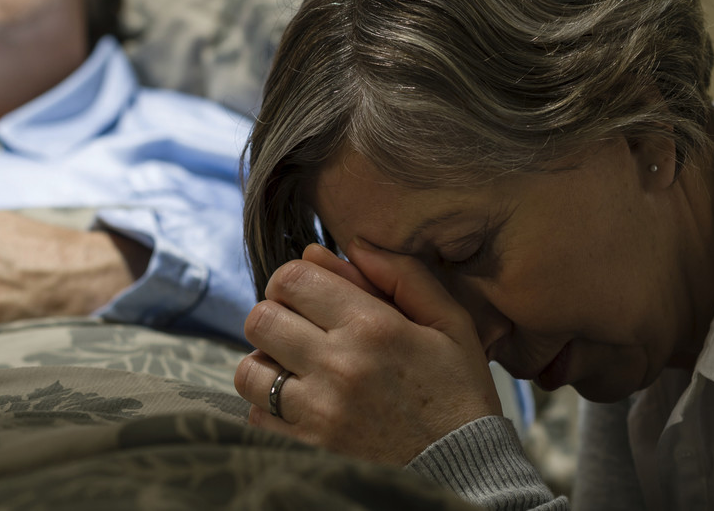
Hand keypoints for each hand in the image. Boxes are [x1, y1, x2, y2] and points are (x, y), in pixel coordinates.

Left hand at [234, 240, 500, 465]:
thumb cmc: (459, 390)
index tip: (312, 292)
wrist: (465, 467)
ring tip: (297, 364)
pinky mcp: (309, 447)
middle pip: (260, 318)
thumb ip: (403, 275)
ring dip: (267, 360)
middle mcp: (338, 367)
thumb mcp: (450, 322)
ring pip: (248, 369)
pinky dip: (269, 403)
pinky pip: (256, 414)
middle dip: (277, 314)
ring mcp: (318, 412)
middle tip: (304, 326)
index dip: (295, 277)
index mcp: (372, 327)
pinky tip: (301, 398)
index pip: (291, 278)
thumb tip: (353, 245)